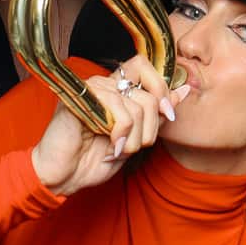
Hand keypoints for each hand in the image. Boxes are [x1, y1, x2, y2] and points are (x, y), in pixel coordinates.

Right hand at [30, 54, 188, 196]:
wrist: (62, 177)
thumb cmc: (93, 159)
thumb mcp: (135, 137)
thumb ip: (156, 113)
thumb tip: (184, 90)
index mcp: (116, 88)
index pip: (146, 67)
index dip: (162, 89)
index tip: (167, 114)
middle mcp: (104, 84)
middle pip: (149, 94)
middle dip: (151, 129)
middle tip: (134, 146)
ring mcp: (91, 90)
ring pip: (137, 106)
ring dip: (134, 138)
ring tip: (118, 149)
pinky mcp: (80, 100)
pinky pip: (118, 111)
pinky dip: (121, 135)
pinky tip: (109, 146)